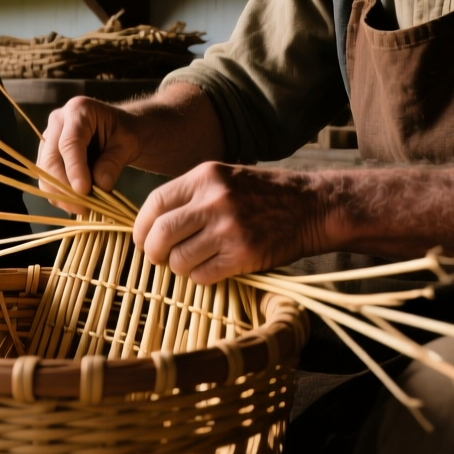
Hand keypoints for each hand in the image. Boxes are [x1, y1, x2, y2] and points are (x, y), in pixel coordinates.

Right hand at [38, 97, 143, 212]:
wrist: (119, 131)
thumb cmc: (125, 133)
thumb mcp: (128, 143)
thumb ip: (114, 162)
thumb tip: (100, 184)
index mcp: (78, 111)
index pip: (69, 143)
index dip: (74, 169)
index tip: (84, 191)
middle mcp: (57, 121)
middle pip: (50, 159)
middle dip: (64, 187)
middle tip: (84, 207)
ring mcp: (48, 138)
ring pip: (44, 172)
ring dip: (61, 194)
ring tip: (83, 207)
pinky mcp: (46, 155)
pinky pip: (46, 178)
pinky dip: (59, 194)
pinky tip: (76, 203)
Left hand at [133, 162, 334, 283]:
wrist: (312, 207)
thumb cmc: (263, 195)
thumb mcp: (224, 179)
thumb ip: (190, 195)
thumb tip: (150, 225)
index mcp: (206, 176)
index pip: (155, 203)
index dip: (141, 226)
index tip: (141, 238)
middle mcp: (215, 200)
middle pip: (161, 233)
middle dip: (153, 251)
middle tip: (158, 258)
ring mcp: (230, 229)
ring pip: (179, 259)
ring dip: (178, 267)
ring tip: (189, 263)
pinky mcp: (244, 255)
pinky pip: (203, 275)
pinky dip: (199, 277)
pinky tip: (210, 269)